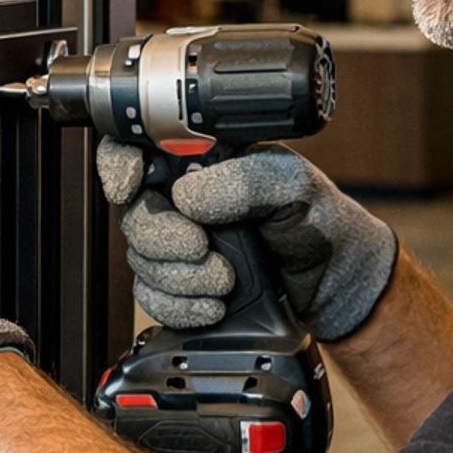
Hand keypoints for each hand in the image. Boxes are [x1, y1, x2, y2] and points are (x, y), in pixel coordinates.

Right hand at [96, 138, 396, 340]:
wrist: (333, 284)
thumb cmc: (319, 223)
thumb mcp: (294, 186)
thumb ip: (246, 180)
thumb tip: (190, 194)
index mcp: (204, 161)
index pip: (137, 147)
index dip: (119, 164)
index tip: (130, 185)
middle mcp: (185, 200)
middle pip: (132, 212)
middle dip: (164, 238)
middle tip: (201, 247)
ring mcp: (181, 245)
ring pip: (140, 260)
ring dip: (181, 277)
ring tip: (226, 278)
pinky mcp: (181, 287)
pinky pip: (152, 298)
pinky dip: (181, 306)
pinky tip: (214, 304)